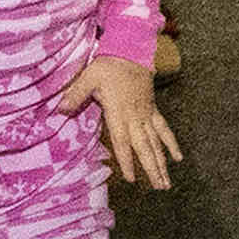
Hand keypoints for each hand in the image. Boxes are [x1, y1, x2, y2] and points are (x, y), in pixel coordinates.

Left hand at [70, 55, 175, 188]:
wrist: (132, 50)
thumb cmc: (109, 65)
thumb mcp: (88, 77)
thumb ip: (75, 95)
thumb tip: (60, 110)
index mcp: (119, 113)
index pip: (122, 141)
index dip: (126, 160)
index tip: (131, 178)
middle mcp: (135, 118)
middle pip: (145, 147)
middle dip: (152, 169)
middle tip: (159, 188)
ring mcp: (146, 115)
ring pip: (156, 143)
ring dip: (162, 163)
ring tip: (167, 183)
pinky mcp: (153, 109)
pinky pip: (164, 129)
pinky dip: (171, 143)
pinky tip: (178, 157)